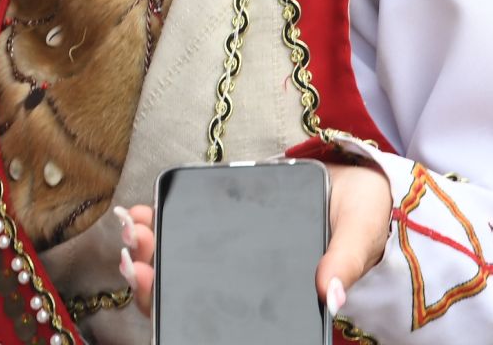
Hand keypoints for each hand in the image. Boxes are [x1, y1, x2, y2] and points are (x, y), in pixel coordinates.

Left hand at [114, 161, 391, 318]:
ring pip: (179, 268)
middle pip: (188, 295)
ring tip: (132, 229)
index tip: (151, 282)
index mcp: (274, 298)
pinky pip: (185, 234)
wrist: (356, 174)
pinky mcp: (224, 227)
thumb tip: (332, 295)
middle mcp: (244, 284)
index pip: (220, 318)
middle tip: (135, 255)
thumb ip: (346, 261)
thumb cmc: (360, 212)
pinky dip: (158, 227)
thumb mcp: (359, 234)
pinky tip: (140, 213)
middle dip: (152, 278)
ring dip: (148, 253)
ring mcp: (230, 258)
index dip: (180, 308)